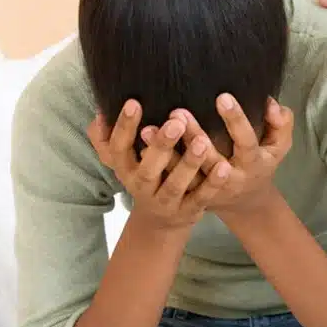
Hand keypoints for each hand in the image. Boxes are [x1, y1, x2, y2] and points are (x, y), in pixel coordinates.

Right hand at [87, 99, 226, 231]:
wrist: (159, 223)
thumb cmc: (146, 177)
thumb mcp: (126, 161)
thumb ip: (112, 137)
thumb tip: (102, 108)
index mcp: (125, 170)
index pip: (119, 147)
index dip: (125, 127)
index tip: (135, 102)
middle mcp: (141, 187)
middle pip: (148, 169)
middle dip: (161, 146)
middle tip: (176, 122)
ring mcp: (164, 202)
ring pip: (175, 184)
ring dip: (189, 163)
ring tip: (203, 141)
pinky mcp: (186, 212)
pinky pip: (200, 198)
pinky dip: (211, 183)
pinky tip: (224, 167)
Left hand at [140, 93, 293, 216]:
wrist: (245, 201)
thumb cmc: (262, 162)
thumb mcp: (279, 146)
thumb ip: (281, 124)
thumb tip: (271, 104)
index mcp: (253, 163)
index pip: (245, 140)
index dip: (235, 120)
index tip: (222, 96)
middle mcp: (230, 178)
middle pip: (210, 159)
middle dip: (194, 136)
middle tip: (178, 111)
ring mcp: (208, 189)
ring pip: (185, 173)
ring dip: (166, 152)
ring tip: (147, 129)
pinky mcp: (190, 195)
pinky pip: (171, 181)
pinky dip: (156, 164)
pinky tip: (140, 146)